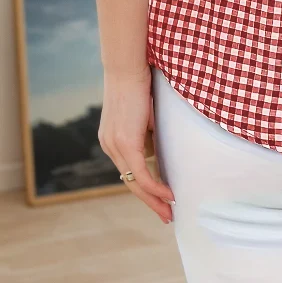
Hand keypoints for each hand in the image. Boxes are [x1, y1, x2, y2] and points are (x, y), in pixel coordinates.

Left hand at [99, 66, 174, 223]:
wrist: (127, 67)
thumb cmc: (137, 82)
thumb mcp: (142, 113)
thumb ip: (146, 132)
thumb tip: (159, 148)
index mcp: (111, 140)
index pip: (128, 171)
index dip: (144, 188)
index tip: (159, 198)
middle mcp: (110, 147)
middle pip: (131, 183)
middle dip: (150, 202)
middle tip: (166, 215)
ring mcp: (116, 146)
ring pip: (136, 183)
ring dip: (154, 199)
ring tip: (169, 210)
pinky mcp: (126, 143)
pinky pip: (142, 173)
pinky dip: (156, 187)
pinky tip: (169, 194)